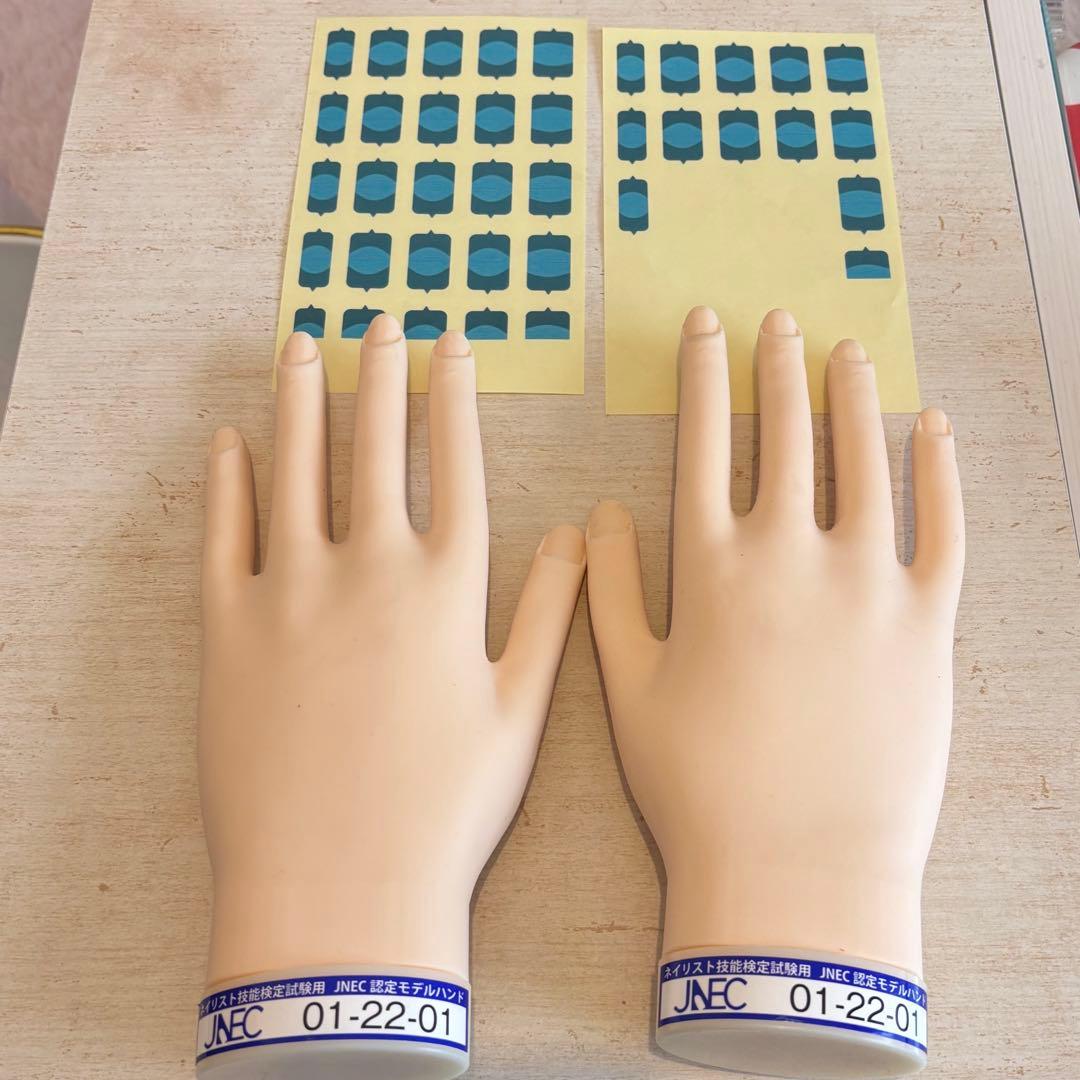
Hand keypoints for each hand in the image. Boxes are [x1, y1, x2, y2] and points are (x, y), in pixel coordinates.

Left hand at [199, 315, 583, 988]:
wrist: (340, 887)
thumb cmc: (444, 807)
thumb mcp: (519, 712)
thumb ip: (549, 612)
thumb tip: (576, 534)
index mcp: (446, 588)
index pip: (455, 466)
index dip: (454, 399)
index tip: (453, 346)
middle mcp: (369, 571)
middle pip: (374, 448)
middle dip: (380, 376)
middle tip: (380, 320)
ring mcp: (290, 594)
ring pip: (295, 471)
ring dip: (300, 402)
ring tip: (302, 345)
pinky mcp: (227, 632)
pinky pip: (222, 536)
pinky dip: (224, 483)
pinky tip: (229, 441)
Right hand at [586, 306, 962, 1076]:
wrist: (795, 868)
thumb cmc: (697, 783)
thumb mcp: (629, 685)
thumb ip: (610, 590)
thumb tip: (598, 512)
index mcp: (712, 568)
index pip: (704, 444)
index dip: (703, 378)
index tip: (706, 327)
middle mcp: (790, 555)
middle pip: (785, 436)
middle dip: (777, 370)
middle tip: (778, 321)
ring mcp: (866, 584)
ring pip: (863, 462)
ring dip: (851, 398)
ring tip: (846, 351)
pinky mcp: (927, 622)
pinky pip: (941, 526)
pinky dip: (939, 470)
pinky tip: (931, 426)